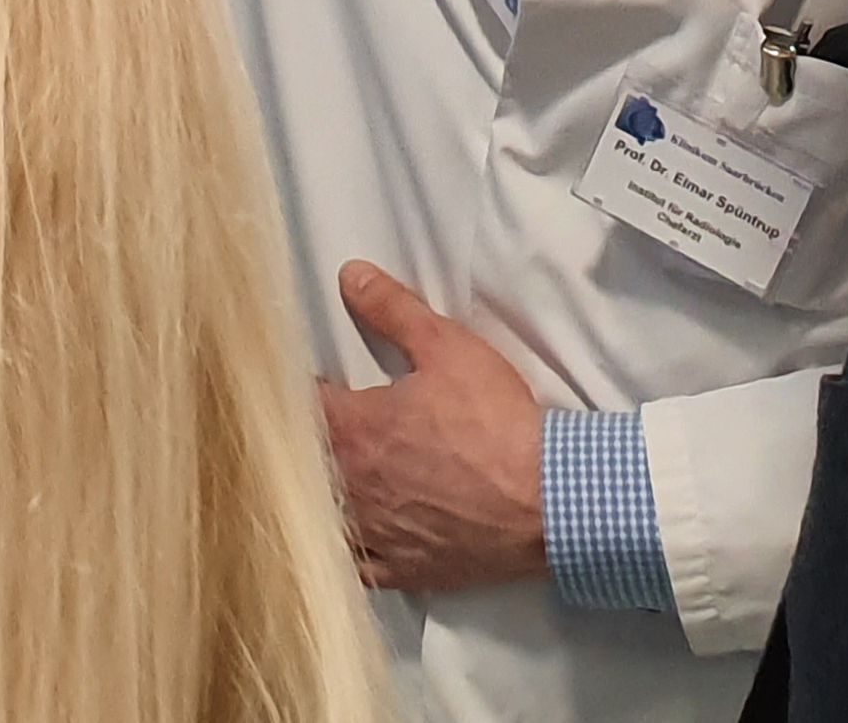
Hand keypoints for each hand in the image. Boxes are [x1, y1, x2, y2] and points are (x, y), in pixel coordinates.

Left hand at [316, 260, 548, 593]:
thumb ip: (393, 310)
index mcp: (352, 429)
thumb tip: (349, 277)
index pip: (301, 407)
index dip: (304, 392)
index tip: (314, 384)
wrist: (546, 500)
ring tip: (337, 477)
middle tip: (323, 428)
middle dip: (309, 444)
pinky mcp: (400, 570)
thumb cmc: (494, 421)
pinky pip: (357, 564)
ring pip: (326, 515)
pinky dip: (351, 548)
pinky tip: (355, 534)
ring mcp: (373, 534)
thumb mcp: (447, 347)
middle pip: (306, 464)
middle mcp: (350, 486)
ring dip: (325, 494)